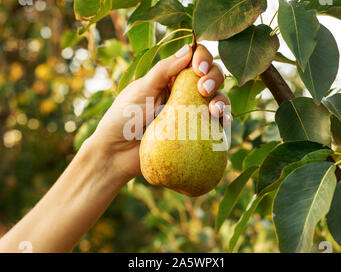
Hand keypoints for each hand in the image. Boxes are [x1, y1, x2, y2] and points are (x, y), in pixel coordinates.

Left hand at [86, 44, 230, 180]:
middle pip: (211, 76)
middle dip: (214, 77)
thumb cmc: (122, 119)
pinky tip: (222, 122)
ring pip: (218, 100)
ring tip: (214, 110)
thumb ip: (164, 70)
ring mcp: (191, 114)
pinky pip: (216, 126)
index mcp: (170, 78)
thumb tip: (189, 48)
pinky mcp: (196, 134)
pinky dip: (224, 121)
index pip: (194, 59)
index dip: (202, 58)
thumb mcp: (141, 90)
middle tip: (204, 89)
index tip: (198, 68)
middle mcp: (184, 92)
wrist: (116, 154)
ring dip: (222, 100)